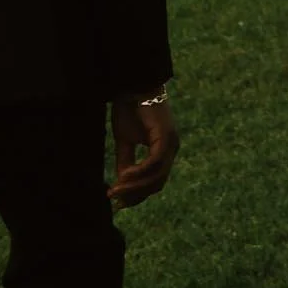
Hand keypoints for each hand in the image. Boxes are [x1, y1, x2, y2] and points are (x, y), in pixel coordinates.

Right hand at [110, 90, 179, 204]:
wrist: (132, 84)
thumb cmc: (129, 108)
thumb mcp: (124, 140)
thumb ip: (125, 161)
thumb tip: (121, 183)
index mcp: (164, 150)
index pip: (155, 181)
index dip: (137, 194)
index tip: (119, 203)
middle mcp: (172, 149)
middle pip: (157, 183)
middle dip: (136, 195)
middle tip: (116, 201)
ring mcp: (171, 143)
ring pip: (157, 176)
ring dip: (135, 186)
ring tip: (115, 190)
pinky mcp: (165, 137)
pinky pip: (154, 162)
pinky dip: (139, 172)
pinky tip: (123, 176)